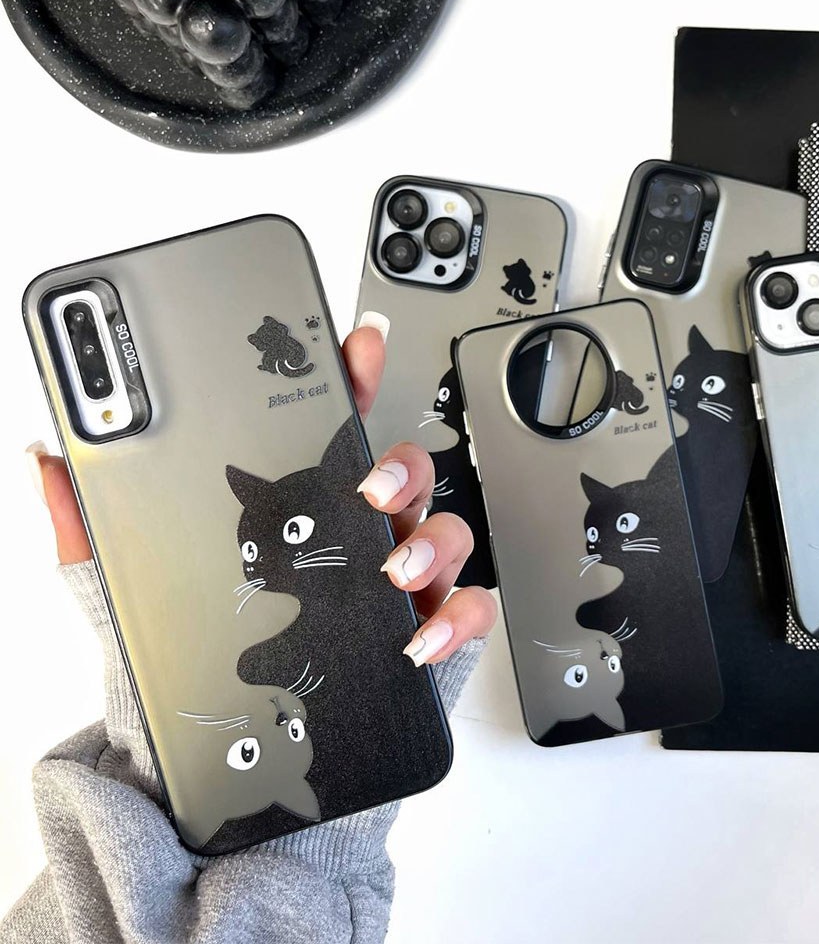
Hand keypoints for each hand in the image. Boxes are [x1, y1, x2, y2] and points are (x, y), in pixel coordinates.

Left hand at [25, 319, 496, 666]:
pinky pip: (466, 611)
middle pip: (404, 474)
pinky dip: (455, 615)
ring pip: (445, 532)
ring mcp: (395, 589)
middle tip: (367, 486)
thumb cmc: (189, 675)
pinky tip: (416, 635)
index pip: (331, 431)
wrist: (226, 773)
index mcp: (299, 514)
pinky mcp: (424, 639)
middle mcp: (355, 541)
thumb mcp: (128, 595)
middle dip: (399, 465)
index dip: (351, 380)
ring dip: (429, 539)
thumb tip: (52, 461)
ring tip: (392, 568)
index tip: (355, 343)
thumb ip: (93, 528)